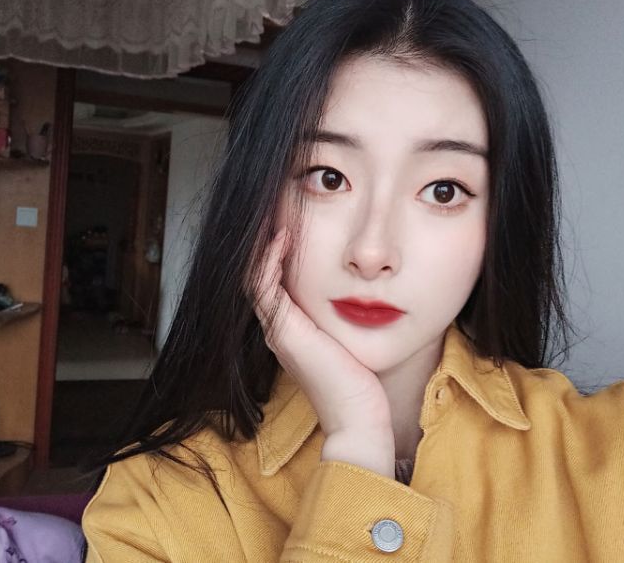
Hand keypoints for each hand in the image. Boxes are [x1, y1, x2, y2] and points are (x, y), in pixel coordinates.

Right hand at [252, 228, 394, 475]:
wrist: (360, 419)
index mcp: (293, 328)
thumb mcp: (353, 338)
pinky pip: (264, 287)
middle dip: (265, 237)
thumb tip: (369, 288)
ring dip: (263, 241)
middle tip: (276, 204)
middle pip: (259, 272)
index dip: (276, 247)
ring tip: (275, 211)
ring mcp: (277, 330)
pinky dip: (269, 259)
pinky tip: (283, 236)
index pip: (274, 277)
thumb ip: (350, 315)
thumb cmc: (364, 383)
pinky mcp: (283, 332)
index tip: (291, 216)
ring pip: (254, 274)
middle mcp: (279, 328)